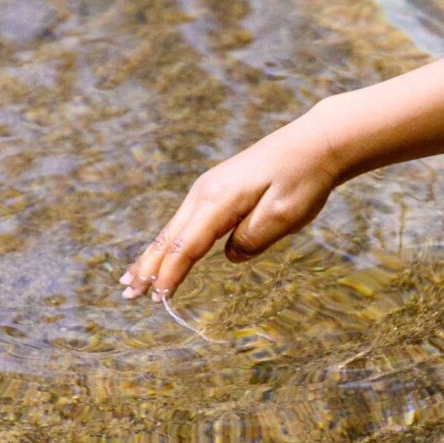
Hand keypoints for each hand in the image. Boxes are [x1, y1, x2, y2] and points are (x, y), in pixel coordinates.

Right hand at [121, 104, 344, 300]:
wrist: (315, 142)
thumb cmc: (302, 178)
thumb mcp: (284, 215)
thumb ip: (252, 240)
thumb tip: (230, 255)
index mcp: (217, 200)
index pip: (187, 247)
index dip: (171, 275)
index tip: (159, 300)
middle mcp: (203, 193)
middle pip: (169, 238)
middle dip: (148, 268)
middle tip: (127, 295)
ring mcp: (206, 189)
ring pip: (171, 230)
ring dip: (151, 257)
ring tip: (130, 281)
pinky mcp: (214, 190)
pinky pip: (182, 223)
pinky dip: (166, 243)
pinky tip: (159, 255)